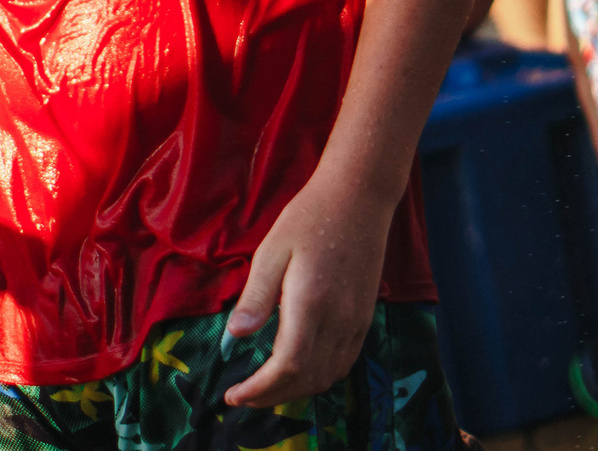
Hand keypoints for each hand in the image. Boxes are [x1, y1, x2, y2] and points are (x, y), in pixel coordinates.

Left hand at [223, 169, 393, 406]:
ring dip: (295, 391)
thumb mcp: (272, 250)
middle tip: (242, 397)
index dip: (260, 388)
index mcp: (311, 304)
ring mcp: (356, 322)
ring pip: (328, 376)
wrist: (358, 200)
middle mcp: (339, 321)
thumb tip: (234, 336)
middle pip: (307, 379)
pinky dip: (318, 377)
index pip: (286, 366)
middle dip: (272, 396)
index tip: (234, 394)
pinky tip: (298, 372)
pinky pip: (343, 362)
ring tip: (264, 389)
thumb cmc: (308, 218)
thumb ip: (256, 296)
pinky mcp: (364, 318)